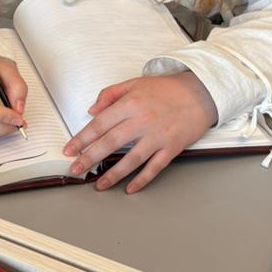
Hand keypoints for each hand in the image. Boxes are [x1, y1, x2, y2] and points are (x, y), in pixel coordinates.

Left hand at [63, 72, 217, 193]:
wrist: (202, 92)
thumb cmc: (167, 89)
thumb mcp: (135, 83)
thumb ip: (111, 94)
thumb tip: (92, 110)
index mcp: (131, 104)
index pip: (99, 124)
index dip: (82, 139)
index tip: (70, 150)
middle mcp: (142, 121)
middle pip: (110, 143)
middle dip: (89, 158)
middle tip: (76, 169)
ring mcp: (158, 136)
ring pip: (130, 159)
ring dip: (112, 174)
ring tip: (98, 185)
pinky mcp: (172, 148)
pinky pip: (154, 167)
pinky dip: (141, 180)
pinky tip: (129, 188)